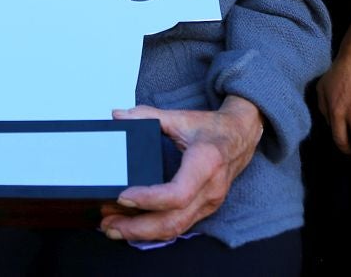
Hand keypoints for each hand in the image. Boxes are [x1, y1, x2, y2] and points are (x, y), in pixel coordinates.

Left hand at [101, 97, 262, 241]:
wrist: (242, 135)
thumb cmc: (216, 128)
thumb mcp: (182, 117)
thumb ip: (149, 115)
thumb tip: (119, 116)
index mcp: (206, 163)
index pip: (177, 194)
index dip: (148, 199)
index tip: (123, 196)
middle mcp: (210, 189)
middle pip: (173, 221)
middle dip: (138, 227)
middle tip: (108, 223)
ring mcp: (210, 202)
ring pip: (176, 228)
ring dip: (143, 233)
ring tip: (114, 227)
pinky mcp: (205, 208)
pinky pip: (180, 226)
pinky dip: (155, 230)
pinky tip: (134, 226)